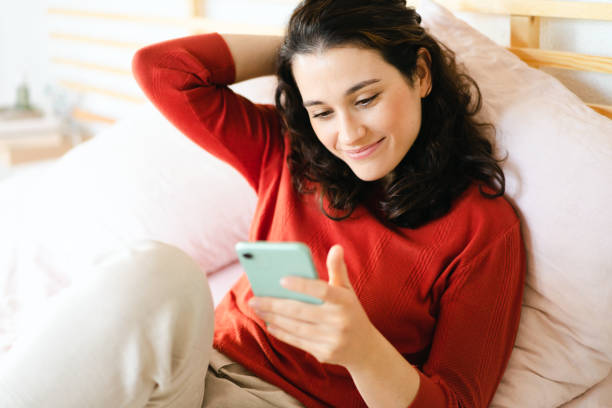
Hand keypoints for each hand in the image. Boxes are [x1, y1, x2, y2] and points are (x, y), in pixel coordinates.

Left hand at [248, 245, 376, 368]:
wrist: (366, 349)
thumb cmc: (350, 311)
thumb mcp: (348, 290)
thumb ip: (338, 269)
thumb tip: (337, 247)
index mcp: (345, 301)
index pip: (322, 290)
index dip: (302, 285)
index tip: (281, 279)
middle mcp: (340, 321)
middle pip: (301, 311)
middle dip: (274, 304)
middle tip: (254, 298)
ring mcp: (332, 340)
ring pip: (295, 327)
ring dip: (272, 317)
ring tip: (258, 308)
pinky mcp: (324, 354)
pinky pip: (297, 341)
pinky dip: (281, 332)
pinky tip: (269, 323)